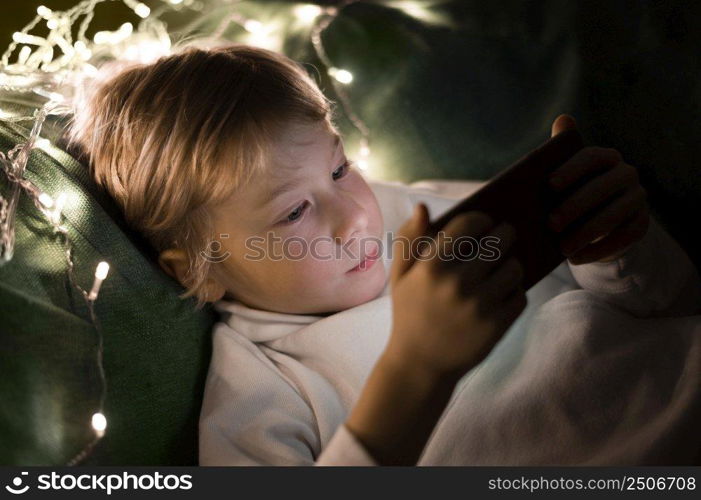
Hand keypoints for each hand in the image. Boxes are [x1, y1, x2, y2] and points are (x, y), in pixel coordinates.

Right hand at [385, 204, 526, 380]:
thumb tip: (423, 207)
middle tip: (506, 236)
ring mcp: (479, 305)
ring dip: (513, 264)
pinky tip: (504, 293)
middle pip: (499, 242)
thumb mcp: (400, 277)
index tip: (485, 223)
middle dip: (506, 234)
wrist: (419, 365)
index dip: (482, 219)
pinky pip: (520, 296)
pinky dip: (516, 292)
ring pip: (514, 268)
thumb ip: (409, 239)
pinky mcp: (496, 325)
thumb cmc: (410, 313)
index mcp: (431, 266)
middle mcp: (457, 282)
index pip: (469, 224)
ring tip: (505, 267)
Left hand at [547, 114, 649, 264]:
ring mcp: (638, 199)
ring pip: (613, 216)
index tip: (549, 184)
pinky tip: (576, 258)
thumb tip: (562, 118)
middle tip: (550, 223)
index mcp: (606, 157)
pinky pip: (622, 238)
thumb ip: (559, 151)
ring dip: (585, 233)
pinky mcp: (641, 225)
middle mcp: (627, 174)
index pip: (592, 157)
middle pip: (601, 188)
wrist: (596, 223)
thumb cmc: (571, 193)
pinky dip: (598, 249)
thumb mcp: (562, 175)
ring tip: (561, 247)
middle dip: (574, 206)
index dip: (571, 169)